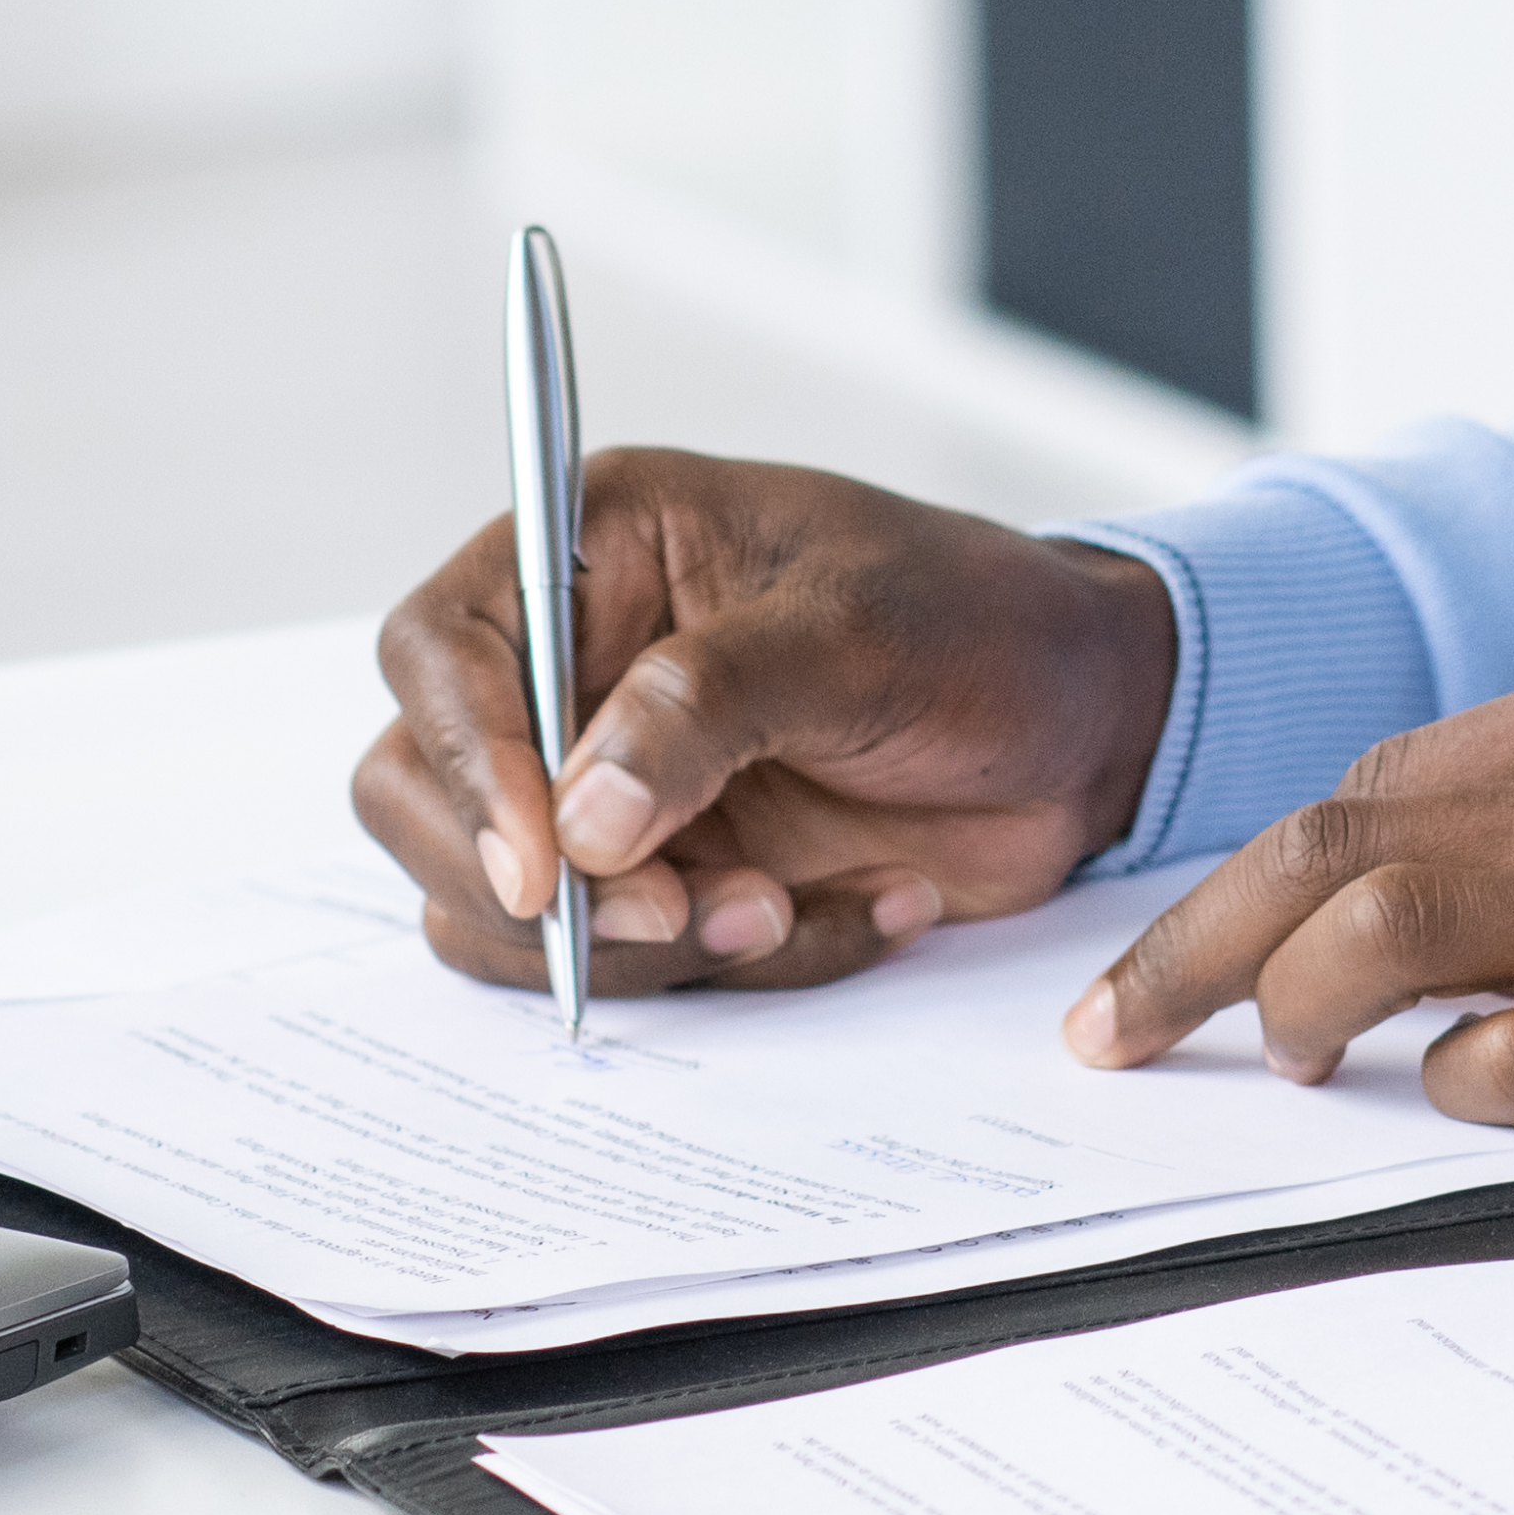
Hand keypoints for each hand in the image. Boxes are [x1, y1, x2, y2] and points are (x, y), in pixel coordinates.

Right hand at [351, 450, 1177, 995]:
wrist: (1089, 727)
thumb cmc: (981, 625)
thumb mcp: (855, 633)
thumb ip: (706, 706)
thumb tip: (578, 823)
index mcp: (599, 549)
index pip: (439, 648)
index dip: (469, 761)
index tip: (545, 869)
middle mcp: (575, 665)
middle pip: (424, 795)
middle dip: (545, 887)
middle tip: (684, 912)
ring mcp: (608, 782)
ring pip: (508, 909)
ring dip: (645, 943)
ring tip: (789, 907)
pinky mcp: (663, 873)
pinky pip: (626, 963)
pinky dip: (735, 965)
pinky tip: (862, 908)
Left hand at [1069, 644, 1513, 1122]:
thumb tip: (1454, 860)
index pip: (1379, 774)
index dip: (1270, 865)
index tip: (1213, 930)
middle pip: (1328, 846)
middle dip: (1190, 942)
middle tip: (1113, 1025)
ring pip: (1381, 939)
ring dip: (1286, 1006)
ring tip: (1273, 1062)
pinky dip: (1451, 1085)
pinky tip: (1454, 1095)